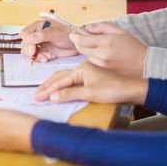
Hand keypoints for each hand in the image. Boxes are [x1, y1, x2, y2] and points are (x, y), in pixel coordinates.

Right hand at [20, 20, 77, 62]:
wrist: (76, 43)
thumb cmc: (68, 33)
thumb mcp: (55, 33)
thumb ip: (42, 35)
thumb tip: (29, 39)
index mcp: (37, 26)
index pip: (24, 33)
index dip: (27, 42)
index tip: (33, 49)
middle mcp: (36, 35)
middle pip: (25, 44)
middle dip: (32, 52)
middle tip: (42, 55)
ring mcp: (38, 44)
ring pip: (29, 52)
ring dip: (37, 56)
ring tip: (48, 56)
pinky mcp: (42, 52)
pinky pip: (36, 57)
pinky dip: (41, 59)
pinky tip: (50, 57)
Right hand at [33, 61, 148, 103]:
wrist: (131, 90)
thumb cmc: (113, 90)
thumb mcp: (90, 93)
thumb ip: (69, 94)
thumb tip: (52, 97)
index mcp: (81, 68)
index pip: (59, 81)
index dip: (47, 90)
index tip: (37, 97)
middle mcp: (81, 68)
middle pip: (58, 77)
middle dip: (46, 87)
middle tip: (35, 95)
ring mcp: (85, 73)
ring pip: (63, 79)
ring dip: (52, 86)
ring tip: (42, 92)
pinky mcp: (89, 78)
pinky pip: (70, 81)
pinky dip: (61, 87)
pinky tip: (57, 91)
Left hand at [69, 22, 147, 77]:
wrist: (145, 64)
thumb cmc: (133, 46)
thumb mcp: (120, 31)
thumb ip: (101, 27)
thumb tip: (86, 28)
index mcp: (106, 42)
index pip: (81, 39)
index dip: (74, 36)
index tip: (73, 34)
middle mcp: (102, 54)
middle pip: (80, 48)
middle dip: (78, 42)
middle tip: (81, 38)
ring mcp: (101, 64)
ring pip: (85, 55)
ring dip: (86, 50)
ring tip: (97, 47)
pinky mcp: (102, 71)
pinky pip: (91, 62)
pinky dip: (92, 58)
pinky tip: (101, 55)